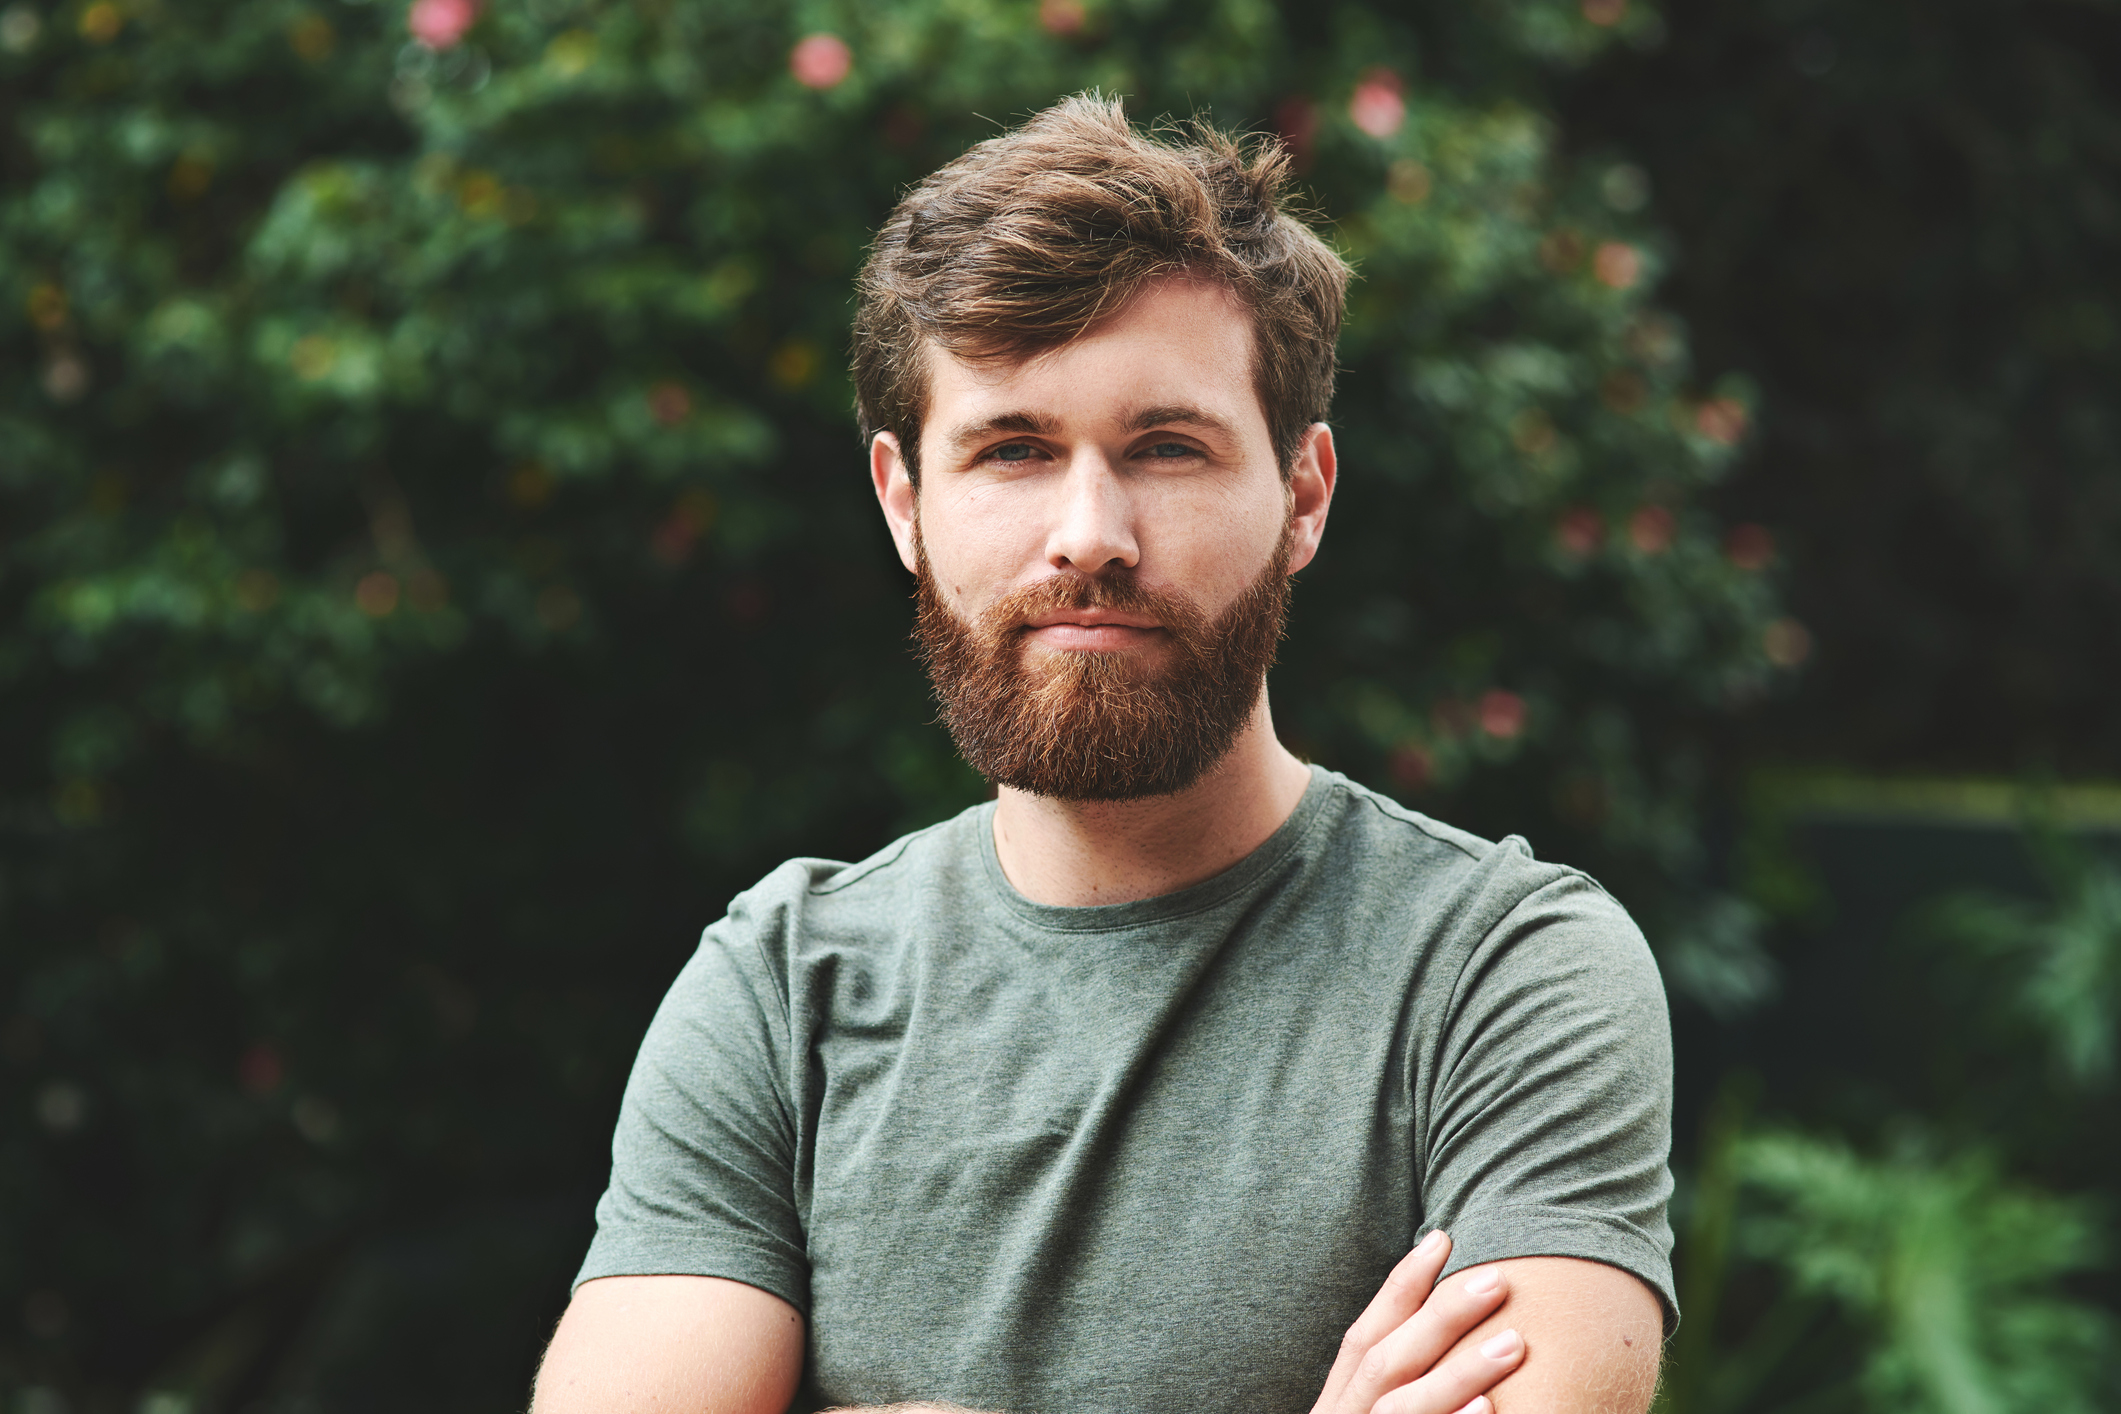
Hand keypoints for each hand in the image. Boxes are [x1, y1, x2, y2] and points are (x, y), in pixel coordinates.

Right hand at [1309, 1231, 1524, 1413]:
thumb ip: (1400, 1384)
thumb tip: (1449, 1324)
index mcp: (1338, 1405)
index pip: (1364, 1337)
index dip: (1401, 1287)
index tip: (1441, 1240)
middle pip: (1383, 1363)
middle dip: (1439, 1318)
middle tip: (1496, 1280)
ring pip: (1399, 1407)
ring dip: (1458, 1372)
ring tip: (1513, 1343)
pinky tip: (1488, 1406)